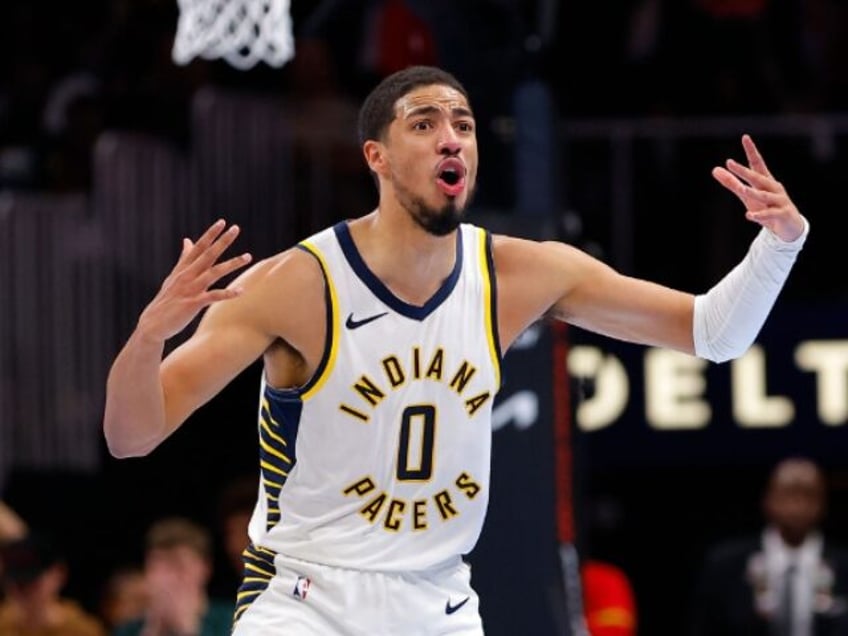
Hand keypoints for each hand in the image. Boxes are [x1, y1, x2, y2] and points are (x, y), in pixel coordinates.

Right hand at [137, 219, 251, 341]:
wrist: (152, 324)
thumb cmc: (167, 300)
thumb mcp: (174, 276)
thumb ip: (184, 258)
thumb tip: (187, 239)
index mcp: (183, 269)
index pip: (198, 247)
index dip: (210, 235)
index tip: (222, 222)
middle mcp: (187, 276)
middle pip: (207, 254)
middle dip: (222, 241)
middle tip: (236, 228)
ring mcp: (190, 289)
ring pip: (214, 272)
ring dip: (232, 264)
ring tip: (248, 256)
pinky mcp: (193, 304)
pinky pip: (213, 297)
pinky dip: (228, 293)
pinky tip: (242, 291)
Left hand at [712, 134, 806, 241]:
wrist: (790, 226)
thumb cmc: (766, 206)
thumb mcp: (747, 195)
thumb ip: (732, 183)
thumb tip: (715, 170)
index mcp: (765, 180)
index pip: (757, 163)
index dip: (751, 151)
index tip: (745, 137)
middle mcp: (773, 187)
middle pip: (758, 177)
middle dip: (744, 171)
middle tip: (730, 163)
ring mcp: (780, 200)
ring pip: (764, 195)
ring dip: (752, 192)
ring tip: (741, 189)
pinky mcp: (782, 214)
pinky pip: (770, 214)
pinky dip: (759, 215)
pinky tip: (749, 215)